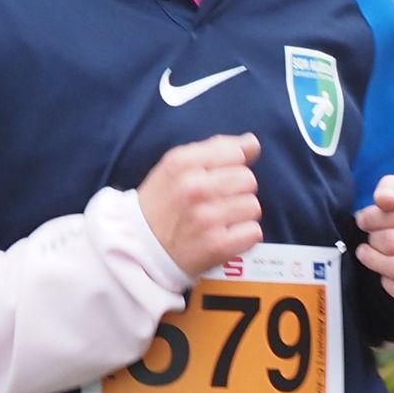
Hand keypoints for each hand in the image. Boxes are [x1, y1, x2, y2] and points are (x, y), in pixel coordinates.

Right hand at [136, 133, 262, 277]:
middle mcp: (195, 188)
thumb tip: (253, 143)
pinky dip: (243, 237)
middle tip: (216, 203)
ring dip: (240, 215)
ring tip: (219, 221)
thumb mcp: (176, 166)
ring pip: (252, 206)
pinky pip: (253, 232)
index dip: (231, 166)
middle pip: (248, 179)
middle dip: (236, 191)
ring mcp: (207, 218)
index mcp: (182, 164)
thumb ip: (215, 149)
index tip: (216, 179)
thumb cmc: (162, 205)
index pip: (236, 153)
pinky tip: (224, 236)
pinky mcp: (218, 246)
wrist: (140, 249)